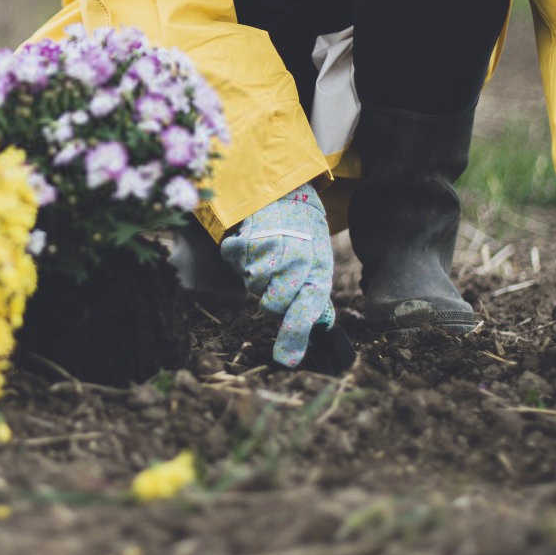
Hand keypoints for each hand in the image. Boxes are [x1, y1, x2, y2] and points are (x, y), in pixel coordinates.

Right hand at [219, 183, 343, 368]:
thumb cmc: (305, 238)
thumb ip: (315, 302)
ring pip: (253, 286)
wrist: (287, 194)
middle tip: (279, 280)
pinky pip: (236, 263)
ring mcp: (269, 249)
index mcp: (318, 270)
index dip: (294, 336)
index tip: (286, 360)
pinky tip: (254, 246)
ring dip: (258, 279)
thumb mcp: (319, 265)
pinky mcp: (245, 239)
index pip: (306, 309)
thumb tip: (315, 334)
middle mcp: (296, 259)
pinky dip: (240, 257)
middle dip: (273, 300)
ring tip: (270, 257)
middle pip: (273, 305)